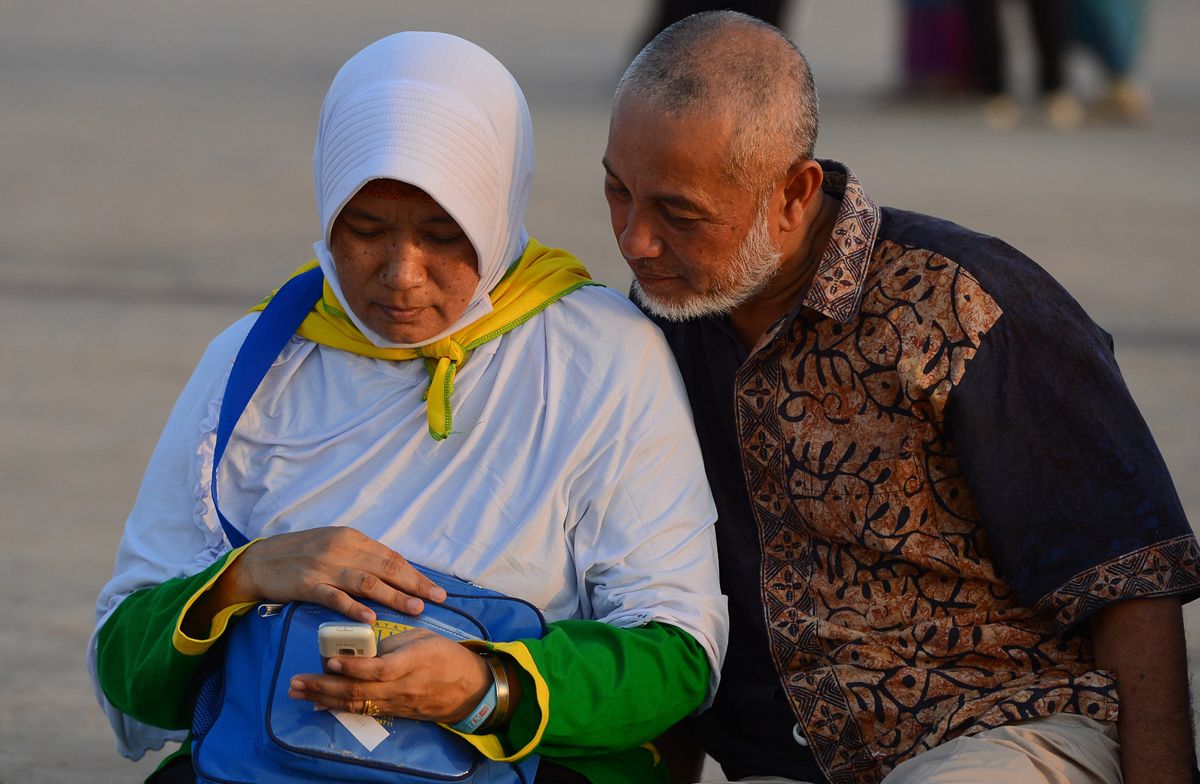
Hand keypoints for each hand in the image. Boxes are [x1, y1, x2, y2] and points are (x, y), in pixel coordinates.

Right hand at [180, 528, 445, 637]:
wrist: (260, 560)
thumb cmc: (302, 554)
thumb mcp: (335, 546)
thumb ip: (362, 557)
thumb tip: (394, 573)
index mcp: (352, 538)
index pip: (391, 557)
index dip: (416, 574)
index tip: (436, 589)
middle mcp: (343, 549)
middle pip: (386, 568)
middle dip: (415, 585)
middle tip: (437, 600)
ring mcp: (325, 567)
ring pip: (367, 582)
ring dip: (394, 596)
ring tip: (415, 609)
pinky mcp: (308, 585)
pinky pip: (335, 597)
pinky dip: (354, 607)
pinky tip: (371, 618)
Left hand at [288, 629, 492, 722]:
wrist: (470, 689)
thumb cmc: (446, 656)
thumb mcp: (423, 638)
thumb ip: (392, 644)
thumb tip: (361, 650)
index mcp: (413, 661)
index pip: (380, 669)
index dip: (354, 668)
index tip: (330, 662)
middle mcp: (403, 686)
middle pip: (360, 691)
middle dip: (324, 687)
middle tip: (296, 682)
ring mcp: (398, 703)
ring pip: (357, 704)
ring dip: (324, 698)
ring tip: (298, 693)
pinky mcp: (395, 712)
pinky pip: (364, 710)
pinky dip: (339, 707)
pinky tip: (319, 703)